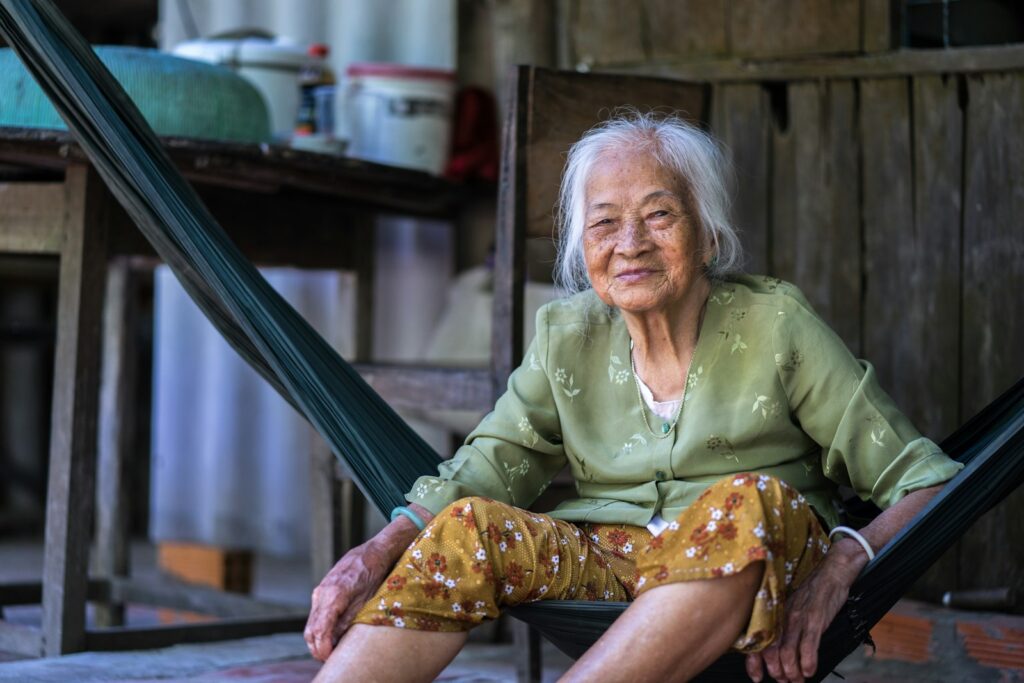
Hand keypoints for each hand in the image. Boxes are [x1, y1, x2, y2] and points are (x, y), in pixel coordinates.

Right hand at [303, 539, 395, 661]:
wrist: (371, 553)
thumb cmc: (372, 576)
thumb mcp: (364, 601)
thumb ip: (347, 621)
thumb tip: (334, 642)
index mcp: (334, 595)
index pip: (320, 630)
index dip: (323, 648)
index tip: (330, 658)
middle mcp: (321, 593)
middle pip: (311, 630)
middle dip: (317, 648)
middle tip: (330, 659)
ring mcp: (318, 592)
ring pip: (311, 624)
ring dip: (317, 640)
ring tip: (331, 651)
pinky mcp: (320, 592)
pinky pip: (315, 615)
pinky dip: (319, 629)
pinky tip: (330, 636)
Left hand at [745, 540, 865, 682]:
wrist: (830, 573)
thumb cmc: (811, 593)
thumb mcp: (791, 607)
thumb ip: (783, 626)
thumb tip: (777, 649)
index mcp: (775, 615)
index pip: (758, 641)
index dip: (754, 662)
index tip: (756, 677)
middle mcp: (782, 617)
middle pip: (771, 651)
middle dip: (776, 671)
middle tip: (784, 681)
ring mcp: (798, 618)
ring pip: (788, 652)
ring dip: (792, 672)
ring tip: (797, 680)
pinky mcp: (815, 619)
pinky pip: (809, 645)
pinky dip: (808, 662)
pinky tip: (809, 671)